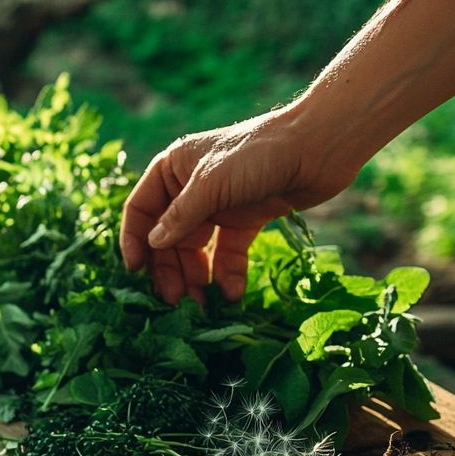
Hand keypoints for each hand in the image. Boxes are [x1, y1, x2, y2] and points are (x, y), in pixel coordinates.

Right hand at [120, 109, 357, 303]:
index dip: (134, 240)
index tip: (136, 272)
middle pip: (168, 238)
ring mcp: (219, 207)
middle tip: (173, 302)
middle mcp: (191, 189)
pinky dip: (228, 275)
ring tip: (200, 308)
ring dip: (196, 279)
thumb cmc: (260, 153)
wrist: (321, 147)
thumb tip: (153, 244)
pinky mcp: (246, 221)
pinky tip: (232, 295)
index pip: (141, 209)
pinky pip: (229, 255)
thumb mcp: (212, 182)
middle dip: (170, 270)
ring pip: (197, 252)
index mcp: (173, 169)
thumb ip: (181, 216)